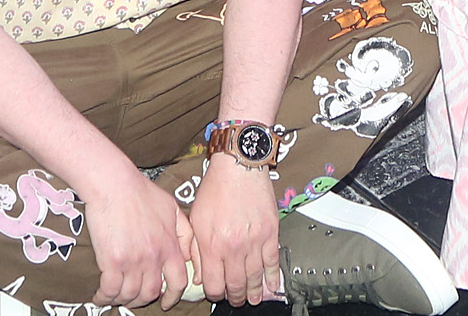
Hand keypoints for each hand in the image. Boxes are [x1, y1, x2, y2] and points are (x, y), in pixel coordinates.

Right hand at [83, 175, 192, 308]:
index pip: (178, 281)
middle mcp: (154, 257)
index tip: (165, 303)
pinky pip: (110, 290)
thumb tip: (186, 255)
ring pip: (130, 294)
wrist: (114, 183)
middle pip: (151, 292)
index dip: (173, 297)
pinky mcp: (112, 261)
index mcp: (169, 245)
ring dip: (123, 299)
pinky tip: (99, 295)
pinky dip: (104, 297)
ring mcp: (133, 261)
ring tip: (116, 296)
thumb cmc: (140, 192)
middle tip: (135, 299)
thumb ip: (183, 233)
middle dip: (143, 300)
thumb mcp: (171, 208)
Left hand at [188, 153, 281, 305]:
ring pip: (255, 278)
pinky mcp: (270, 233)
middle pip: (236, 285)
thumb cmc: (215, 188)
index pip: (213, 284)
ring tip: (253, 299)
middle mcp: (233, 247)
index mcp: (212, 245)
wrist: (239, 167)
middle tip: (237, 300)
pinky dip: (272, 277)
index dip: (215, 294)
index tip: (217, 294)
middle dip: (236, 297)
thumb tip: (199, 275)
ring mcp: (254, 242)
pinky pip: (273, 262)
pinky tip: (272, 286)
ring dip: (254, 292)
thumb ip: (195, 250)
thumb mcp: (195, 219)